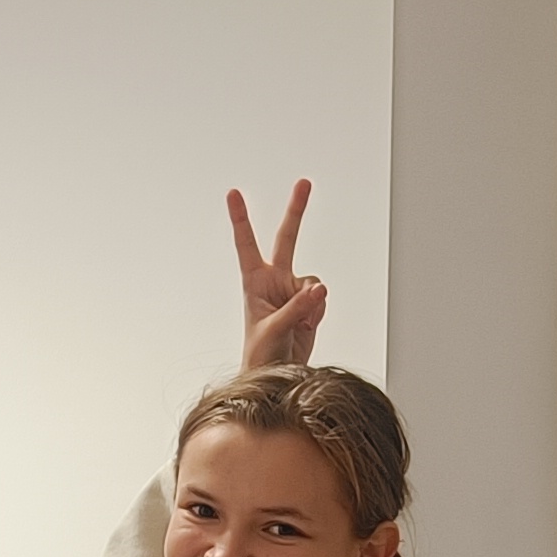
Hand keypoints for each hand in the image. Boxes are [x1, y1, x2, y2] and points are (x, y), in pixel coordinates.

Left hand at [230, 182, 324, 369]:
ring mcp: (292, 291)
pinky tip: (307, 326)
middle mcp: (274, 280)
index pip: (246, 243)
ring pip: (313, 280)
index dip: (240, 218)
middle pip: (286, 238)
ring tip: (299, 324)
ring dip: (312, 301)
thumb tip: (319, 289)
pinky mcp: (309, 304)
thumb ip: (296, 307)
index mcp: (254, 281)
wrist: (277, 374)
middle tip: (304, 183)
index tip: (234, 193)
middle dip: (296, 211)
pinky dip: (319, 312)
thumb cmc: (261, 354)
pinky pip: (322, 298)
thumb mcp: (273, 330)